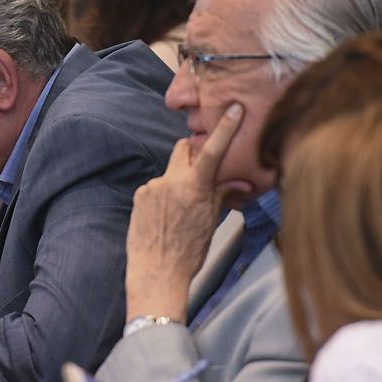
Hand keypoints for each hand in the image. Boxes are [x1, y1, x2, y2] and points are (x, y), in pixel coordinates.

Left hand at [124, 103, 246, 320]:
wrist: (156, 274)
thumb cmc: (188, 253)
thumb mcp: (212, 223)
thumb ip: (222, 195)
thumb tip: (242, 183)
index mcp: (194, 188)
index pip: (214, 150)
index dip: (225, 127)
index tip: (233, 108)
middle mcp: (170, 181)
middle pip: (184, 149)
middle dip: (193, 153)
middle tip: (202, 170)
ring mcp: (151, 187)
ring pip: (170, 172)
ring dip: (178, 182)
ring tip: (180, 211)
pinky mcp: (139, 195)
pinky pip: (156, 187)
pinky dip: (163, 195)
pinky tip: (165, 217)